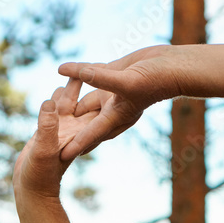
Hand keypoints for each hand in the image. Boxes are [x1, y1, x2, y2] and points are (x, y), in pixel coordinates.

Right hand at [13, 78, 97, 199]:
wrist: (32, 191)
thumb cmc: (39, 175)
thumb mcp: (43, 148)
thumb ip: (47, 127)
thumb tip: (50, 104)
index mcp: (78, 133)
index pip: (93, 106)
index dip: (100, 90)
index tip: (106, 71)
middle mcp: (74, 131)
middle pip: (86, 101)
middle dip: (91, 84)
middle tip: (99, 62)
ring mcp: (63, 132)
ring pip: (70, 104)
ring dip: (74, 88)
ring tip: (79, 68)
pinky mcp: (50, 133)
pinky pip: (56, 111)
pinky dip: (57, 99)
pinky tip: (58, 89)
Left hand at [57, 46, 183, 159]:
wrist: (173, 66)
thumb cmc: (157, 79)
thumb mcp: (126, 81)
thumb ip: (98, 77)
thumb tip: (66, 70)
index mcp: (117, 115)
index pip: (91, 134)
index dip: (76, 144)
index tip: (59, 156)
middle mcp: (112, 107)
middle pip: (85, 122)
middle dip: (70, 131)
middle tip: (50, 142)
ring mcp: (112, 92)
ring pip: (86, 98)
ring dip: (70, 101)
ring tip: (52, 108)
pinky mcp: (114, 75)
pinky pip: (91, 76)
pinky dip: (79, 73)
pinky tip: (65, 69)